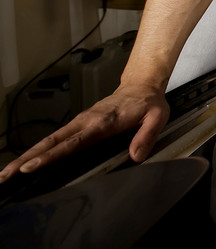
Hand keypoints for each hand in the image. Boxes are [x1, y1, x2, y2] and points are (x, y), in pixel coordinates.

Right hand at [0, 82, 169, 183]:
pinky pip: (56, 138)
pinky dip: (39, 150)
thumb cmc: (147, 102)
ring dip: (28, 155)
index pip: (72, 142)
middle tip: (7, 175)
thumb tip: (136, 156)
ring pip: (50, 140)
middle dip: (27, 158)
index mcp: (103, 122)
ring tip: (8, 172)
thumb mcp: (156, 117)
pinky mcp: (79, 124)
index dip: (51, 155)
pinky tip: (28, 161)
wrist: (141, 85)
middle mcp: (87, 121)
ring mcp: (81, 122)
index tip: (32, 166)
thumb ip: (146, 136)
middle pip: (51, 141)